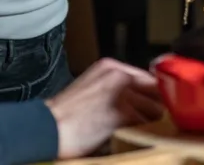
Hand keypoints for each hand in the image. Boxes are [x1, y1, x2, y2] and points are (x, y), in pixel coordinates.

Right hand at [46, 58, 164, 159]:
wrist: (48, 126)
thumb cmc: (67, 113)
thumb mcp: (94, 87)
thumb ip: (118, 87)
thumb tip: (145, 99)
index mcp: (111, 66)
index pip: (148, 77)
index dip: (153, 95)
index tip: (153, 108)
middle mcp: (118, 74)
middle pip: (155, 92)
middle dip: (153, 108)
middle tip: (146, 123)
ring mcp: (121, 92)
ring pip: (154, 110)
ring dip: (148, 122)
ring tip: (134, 130)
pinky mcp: (122, 112)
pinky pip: (145, 124)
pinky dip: (141, 133)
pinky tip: (129, 136)